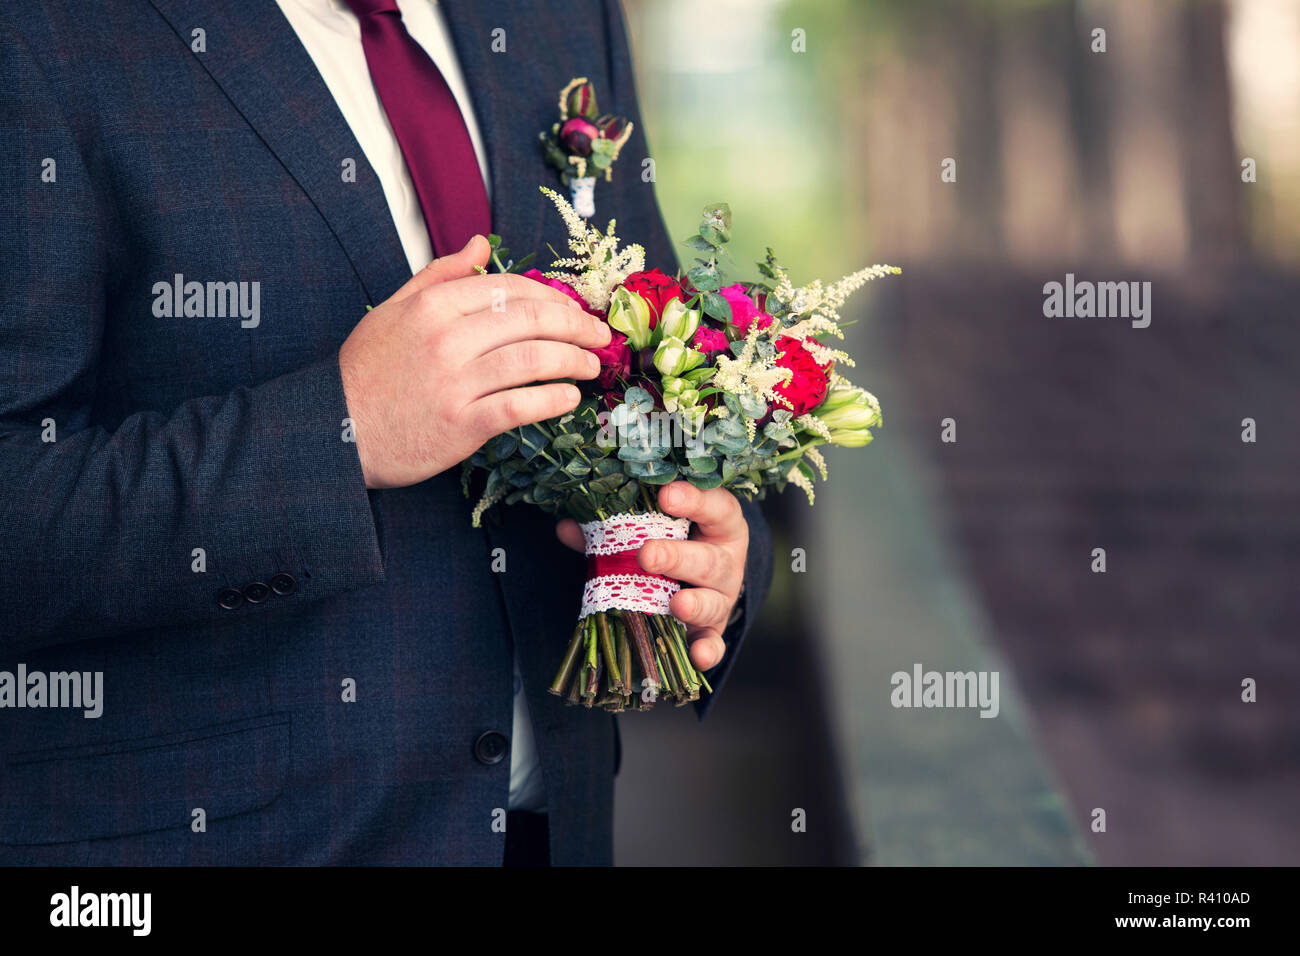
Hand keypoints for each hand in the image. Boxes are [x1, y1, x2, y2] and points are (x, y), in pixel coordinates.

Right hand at [338, 235, 612, 488]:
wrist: (334, 431)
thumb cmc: (366, 372)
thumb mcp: (392, 311)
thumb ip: (438, 276)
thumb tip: (480, 244)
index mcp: (433, 306)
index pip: (510, 289)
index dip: (552, 298)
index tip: (573, 310)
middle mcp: (447, 339)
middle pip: (531, 320)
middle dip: (576, 325)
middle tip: (599, 336)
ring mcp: (456, 383)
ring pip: (533, 360)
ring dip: (573, 360)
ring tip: (591, 366)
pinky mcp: (462, 425)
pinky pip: (520, 405)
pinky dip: (552, 399)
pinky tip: (568, 398)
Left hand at [557, 482, 747, 670]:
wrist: (701, 581)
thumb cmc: (674, 544)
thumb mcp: (652, 530)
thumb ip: (614, 529)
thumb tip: (567, 528)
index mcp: (717, 525)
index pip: (715, 506)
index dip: (694, 500)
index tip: (666, 495)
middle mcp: (725, 561)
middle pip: (709, 559)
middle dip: (678, 557)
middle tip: (647, 555)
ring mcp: (721, 598)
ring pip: (714, 601)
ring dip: (695, 604)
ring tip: (677, 604)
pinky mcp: (714, 631)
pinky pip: (714, 642)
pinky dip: (706, 651)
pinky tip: (697, 657)